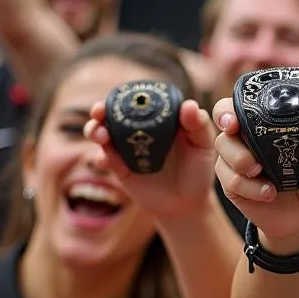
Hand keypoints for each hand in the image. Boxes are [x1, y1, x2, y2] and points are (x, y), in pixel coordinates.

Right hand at [84, 99, 216, 220]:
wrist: (188, 203)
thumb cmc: (197, 169)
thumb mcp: (203, 145)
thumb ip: (199, 124)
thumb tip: (189, 105)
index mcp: (157, 118)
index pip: (138, 99)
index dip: (128, 94)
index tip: (125, 95)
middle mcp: (138, 130)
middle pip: (112, 113)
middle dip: (101, 109)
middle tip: (99, 111)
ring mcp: (127, 149)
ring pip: (103, 134)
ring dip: (95, 130)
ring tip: (100, 135)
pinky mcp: (120, 169)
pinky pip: (106, 160)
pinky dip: (101, 157)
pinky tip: (105, 160)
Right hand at [212, 83, 298, 250]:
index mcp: (278, 120)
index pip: (252, 96)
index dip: (240, 97)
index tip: (241, 107)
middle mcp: (255, 133)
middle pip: (224, 112)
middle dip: (225, 116)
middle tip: (234, 127)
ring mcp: (241, 157)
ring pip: (223, 146)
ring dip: (240, 158)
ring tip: (259, 171)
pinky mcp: (234, 183)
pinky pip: (230, 178)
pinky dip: (250, 186)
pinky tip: (268, 193)